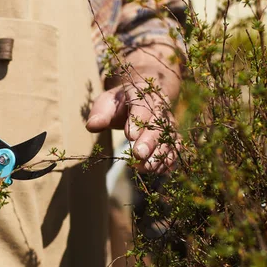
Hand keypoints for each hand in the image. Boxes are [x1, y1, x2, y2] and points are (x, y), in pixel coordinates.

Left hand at [85, 45, 180, 172]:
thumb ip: (100, 114)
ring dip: (159, 155)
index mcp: (143, 95)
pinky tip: (157, 171)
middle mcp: (160, 110)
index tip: (129, 135)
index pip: (142, 106)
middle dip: (149, 142)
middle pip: (158, 126)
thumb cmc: (119, 103)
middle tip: (139, 154)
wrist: (140, 100)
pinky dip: (168, 162)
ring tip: (145, 167)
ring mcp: (168, 125)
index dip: (138, 121)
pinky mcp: (171, 139)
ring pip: (168, 140)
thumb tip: (92, 125)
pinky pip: (174, 150)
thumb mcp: (106, 102)